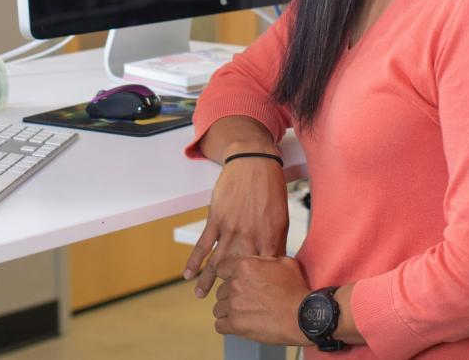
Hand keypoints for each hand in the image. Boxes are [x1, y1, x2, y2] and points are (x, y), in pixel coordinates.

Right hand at [183, 149, 288, 297]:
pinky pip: (203, 244)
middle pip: (238, 270)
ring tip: (201, 296)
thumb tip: (274, 264)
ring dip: (208, 280)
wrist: (254, 162)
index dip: (256, 286)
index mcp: (269, 238)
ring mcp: (231, 229)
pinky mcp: (216, 219)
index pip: (263, 270)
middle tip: (225, 304)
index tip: (252, 299)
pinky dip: (194, 260)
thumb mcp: (280, 218)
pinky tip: (188, 273)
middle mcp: (250, 237)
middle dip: (231, 288)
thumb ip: (275, 242)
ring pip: (218, 261)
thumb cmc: (270, 189)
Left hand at [213, 255, 312, 345]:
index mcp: (244, 267)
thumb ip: (265, 259)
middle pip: (221, 290)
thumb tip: (260, 260)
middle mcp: (235, 284)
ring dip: (228, 311)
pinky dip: (226, 326)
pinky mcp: (235, 324)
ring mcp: (234, 305)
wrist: (303, 316)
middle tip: (245, 301)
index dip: (227, 275)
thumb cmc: (297, 291)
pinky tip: (237, 325)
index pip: (221, 268)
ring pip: (218, 308)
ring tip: (242, 314)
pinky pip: (220, 325)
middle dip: (231, 295)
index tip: (232, 281)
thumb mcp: (284, 263)